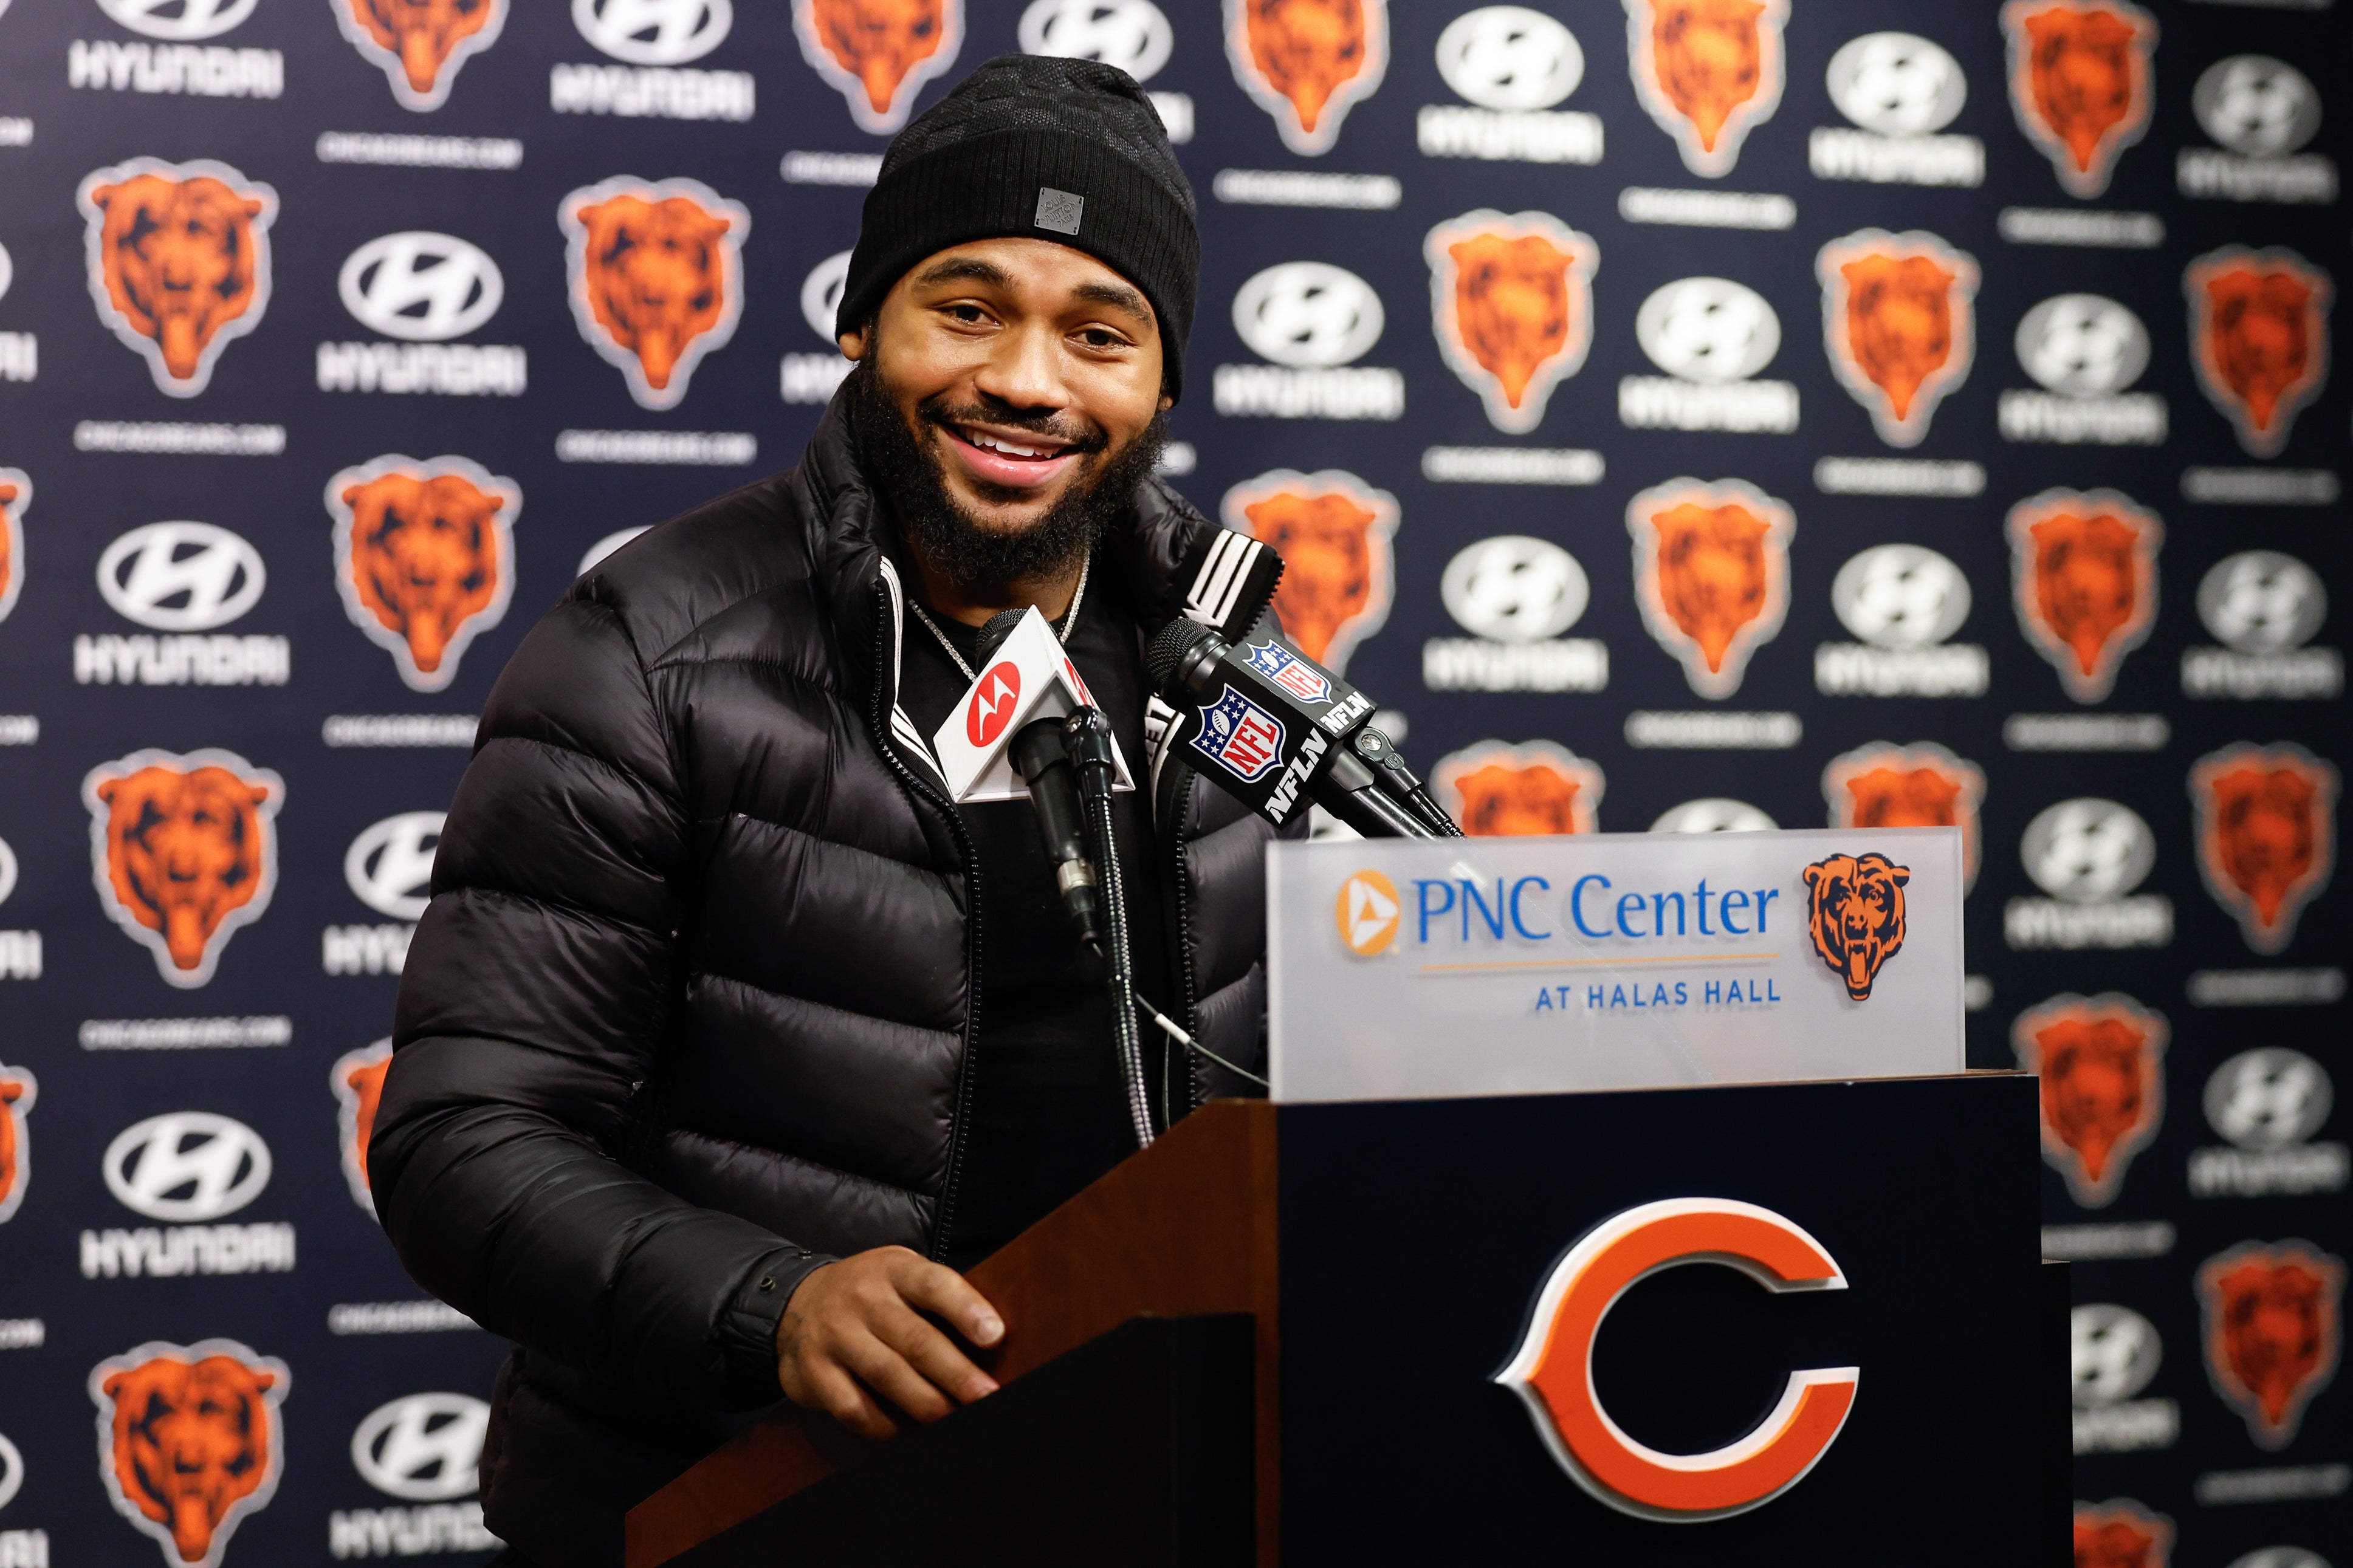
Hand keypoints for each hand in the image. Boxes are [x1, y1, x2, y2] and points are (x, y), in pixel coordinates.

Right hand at [774, 1246, 1004, 1438]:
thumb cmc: (872, 1295)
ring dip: (927, 1403)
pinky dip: (885, 1426)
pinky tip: (909, 1433)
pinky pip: (854, 1407)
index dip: (966, 1309)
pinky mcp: (814, 1372)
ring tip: (956, 1418)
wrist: (797, 1301)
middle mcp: (862, 1298)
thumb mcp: (901, 1277)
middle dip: (957, 1373)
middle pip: (915, 1340)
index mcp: (893, 1269)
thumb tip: (994, 1343)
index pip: (933, 1284)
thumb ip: (939, 1301)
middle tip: (988, 1396)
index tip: (995, 1335)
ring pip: (887, 1375)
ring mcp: (834, 1335)